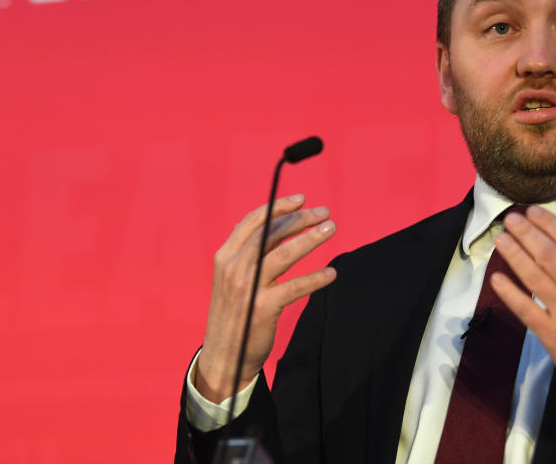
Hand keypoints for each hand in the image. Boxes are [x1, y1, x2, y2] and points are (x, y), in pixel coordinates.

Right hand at [195, 194, 336, 403]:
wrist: (223, 356)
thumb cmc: (233, 313)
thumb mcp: (230, 278)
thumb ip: (245, 253)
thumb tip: (267, 224)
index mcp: (225, 256)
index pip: (253, 222)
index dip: (278, 207)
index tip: (301, 199)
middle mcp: (234, 268)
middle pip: (271, 233)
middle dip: (300, 219)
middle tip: (325, 213)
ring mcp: (248, 288)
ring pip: (284, 254)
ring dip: (311, 239)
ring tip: (331, 229)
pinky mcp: (262, 308)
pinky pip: (295, 287)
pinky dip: (316, 278)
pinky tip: (331, 273)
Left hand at [491, 205, 555, 422]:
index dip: (549, 224)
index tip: (532, 212)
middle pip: (548, 254)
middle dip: (526, 233)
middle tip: (509, 219)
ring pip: (534, 277)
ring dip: (514, 255)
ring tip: (501, 239)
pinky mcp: (552, 337)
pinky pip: (526, 310)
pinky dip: (509, 293)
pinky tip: (497, 278)